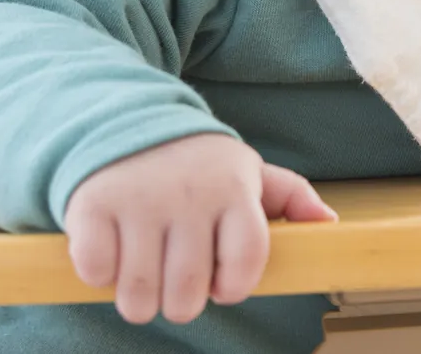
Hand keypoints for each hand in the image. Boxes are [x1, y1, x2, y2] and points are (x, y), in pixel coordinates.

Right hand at [65, 133, 336, 324]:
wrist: (124, 119)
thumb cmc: (194, 163)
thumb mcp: (244, 171)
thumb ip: (289, 196)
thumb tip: (328, 222)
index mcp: (233, 188)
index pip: (246, 263)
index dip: (232, 286)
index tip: (220, 282)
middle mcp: (189, 194)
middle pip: (187, 295)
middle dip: (179, 301)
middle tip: (172, 276)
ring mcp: (140, 199)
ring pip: (139, 296)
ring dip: (138, 297)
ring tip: (142, 270)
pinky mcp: (93, 205)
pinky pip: (97, 273)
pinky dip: (99, 274)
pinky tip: (111, 249)